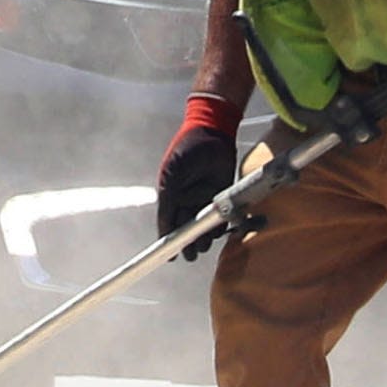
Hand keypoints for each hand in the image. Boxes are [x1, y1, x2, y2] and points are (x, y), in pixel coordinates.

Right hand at [156, 93, 241, 243]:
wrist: (213, 131)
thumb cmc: (187, 149)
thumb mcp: (172, 173)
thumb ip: (168, 197)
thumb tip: (165, 221)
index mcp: (170, 194)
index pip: (167, 221)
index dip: (168, 239)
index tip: (169, 256)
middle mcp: (186, 199)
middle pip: (186, 227)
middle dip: (188, 242)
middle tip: (190, 255)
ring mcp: (204, 198)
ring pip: (203, 225)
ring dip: (204, 237)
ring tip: (203, 246)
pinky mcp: (221, 195)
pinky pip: (221, 214)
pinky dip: (220, 225)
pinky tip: (219, 232)